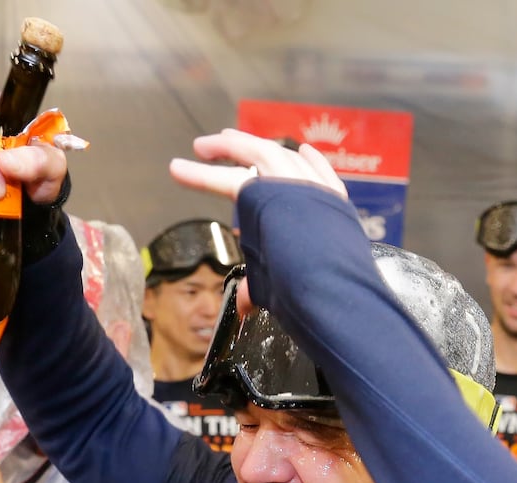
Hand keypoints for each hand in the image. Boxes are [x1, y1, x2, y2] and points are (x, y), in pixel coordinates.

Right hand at [169, 130, 347, 316]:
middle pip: (254, 153)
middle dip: (226, 147)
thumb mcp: (267, 286)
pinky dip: (309, 159)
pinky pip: (321, 171)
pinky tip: (302, 151)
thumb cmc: (300, 286)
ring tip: (242, 143)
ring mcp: (316, 188)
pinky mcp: (338, 201)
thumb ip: (253, 288)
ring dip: (260, 146)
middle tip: (203, 147)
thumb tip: (244, 305)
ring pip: (285, 156)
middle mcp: (291, 186)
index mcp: (265, 201)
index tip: (175, 168)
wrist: (342, 292)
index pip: (225, 181)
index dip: (197, 176)